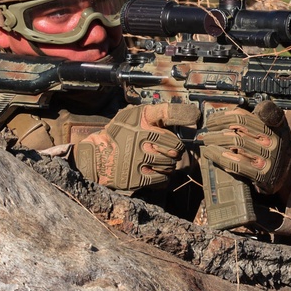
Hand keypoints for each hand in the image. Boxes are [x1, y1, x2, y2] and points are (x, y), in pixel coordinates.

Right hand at [74, 103, 199, 189]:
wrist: (98, 156)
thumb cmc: (120, 134)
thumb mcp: (135, 115)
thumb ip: (160, 112)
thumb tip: (191, 114)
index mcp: (141, 121)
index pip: (169, 118)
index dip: (182, 124)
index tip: (189, 124)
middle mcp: (141, 139)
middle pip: (175, 148)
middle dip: (174, 151)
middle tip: (168, 152)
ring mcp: (139, 159)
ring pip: (170, 164)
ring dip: (168, 164)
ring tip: (159, 161)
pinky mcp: (136, 178)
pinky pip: (162, 179)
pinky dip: (163, 176)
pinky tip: (155, 170)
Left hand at [197, 101, 290, 194]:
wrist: (289, 171)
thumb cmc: (274, 144)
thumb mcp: (275, 126)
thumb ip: (257, 117)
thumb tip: (226, 113)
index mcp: (274, 125)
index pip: (247, 115)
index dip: (226, 116)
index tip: (213, 119)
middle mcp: (272, 140)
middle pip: (237, 128)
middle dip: (217, 128)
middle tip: (206, 130)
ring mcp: (268, 158)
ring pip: (235, 144)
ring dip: (215, 142)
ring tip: (206, 141)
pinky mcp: (262, 175)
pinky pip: (236, 164)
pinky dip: (221, 158)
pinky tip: (212, 154)